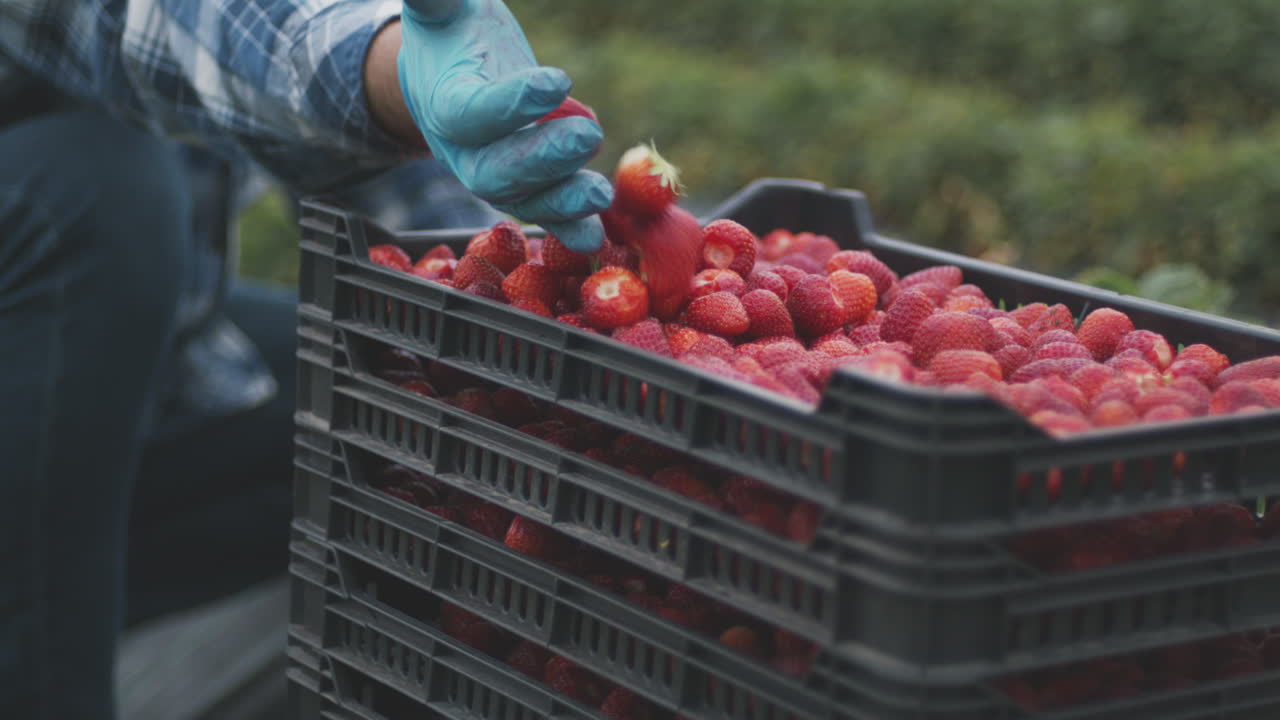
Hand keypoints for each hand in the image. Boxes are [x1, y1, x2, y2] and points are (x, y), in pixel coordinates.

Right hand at [397, 0, 611, 250]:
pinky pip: (542, 214)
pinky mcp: (520, 189)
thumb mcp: (441, 10)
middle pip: (494, 171)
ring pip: (521, 200)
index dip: (512, 104)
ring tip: (601, 193)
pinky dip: (569, 228)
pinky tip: (596, 237)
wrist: (446, 73)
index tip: (561, 80)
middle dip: (542, 160)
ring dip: (562, 202)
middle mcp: (461, 150)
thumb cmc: (450, 33)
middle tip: (589, 136)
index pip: (471, 112)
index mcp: (442, 101)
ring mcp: (489, 175)